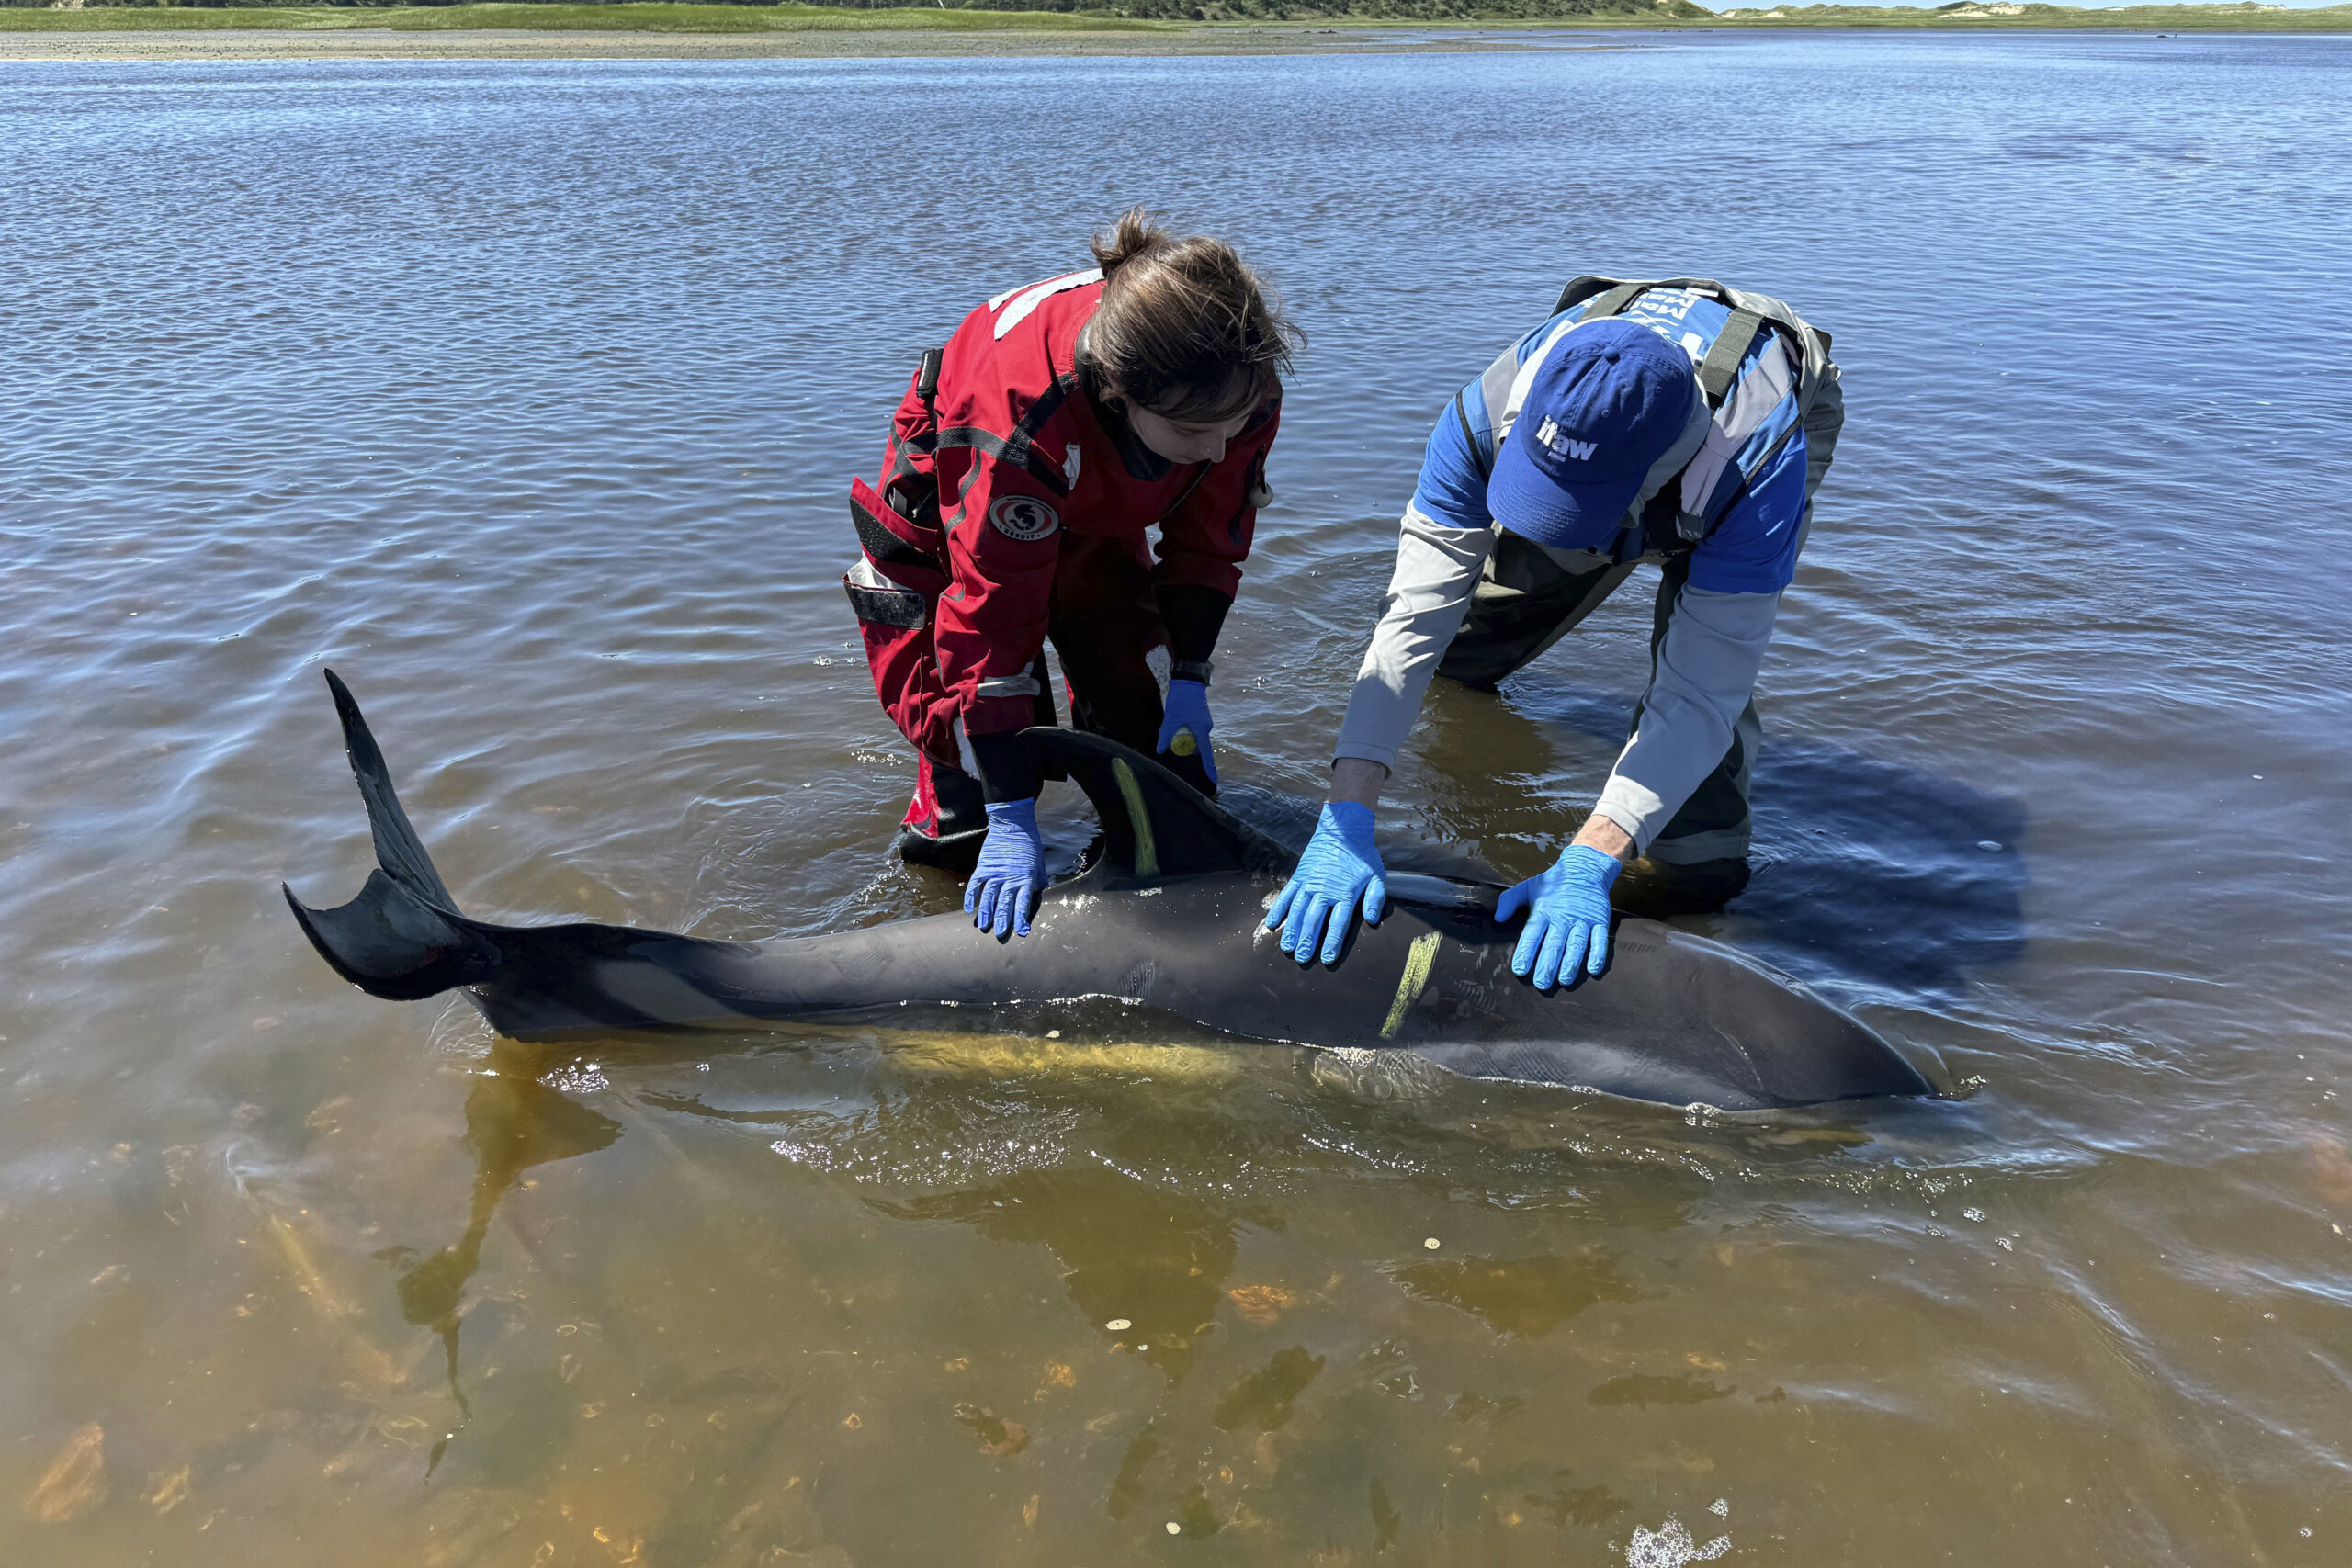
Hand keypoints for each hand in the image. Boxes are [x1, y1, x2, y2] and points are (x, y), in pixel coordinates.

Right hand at [966, 799, 1044, 938]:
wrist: (1013, 825)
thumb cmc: (1029, 846)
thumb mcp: (1039, 866)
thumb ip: (1035, 883)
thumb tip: (1033, 899)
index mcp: (1026, 878)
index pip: (1023, 902)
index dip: (1021, 918)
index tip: (1022, 932)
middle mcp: (1010, 877)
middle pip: (1005, 902)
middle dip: (1002, 920)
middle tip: (1000, 934)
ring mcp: (995, 872)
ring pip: (988, 896)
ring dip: (986, 912)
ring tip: (983, 926)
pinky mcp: (983, 866)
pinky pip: (975, 884)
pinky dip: (970, 897)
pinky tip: (968, 909)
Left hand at [1154, 678, 1216, 787]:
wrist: (1188, 680)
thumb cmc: (1181, 699)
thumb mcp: (1170, 719)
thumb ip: (1166, 735)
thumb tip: (1160, 751)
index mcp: (1202, 730)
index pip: (1206, 755)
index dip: (1208, 768)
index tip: (1212, 781)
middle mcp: (1206, 728)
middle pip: (1197, 747)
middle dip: (1185, 748)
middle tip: (1171, 740)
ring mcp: (1204, 723)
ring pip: (1194, 738)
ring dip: (1182, 737)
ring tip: (1171, 724)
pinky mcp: (1200, 718)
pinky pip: (1193, 731)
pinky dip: (1184, 731)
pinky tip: (1175, 721)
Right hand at [1264, 802, 1385, 965]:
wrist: (1343, 829)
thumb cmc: (1362, 855)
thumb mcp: (1377, 876)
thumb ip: (1375, 899)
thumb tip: (1373, 920)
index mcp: (1344, 893)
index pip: (1337, 923)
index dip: (1331, 942)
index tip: (1326, 959)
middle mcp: (1324, 891)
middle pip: (1313, 920)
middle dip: (1307, 941)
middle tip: (1302, 959)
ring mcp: (1309, 883)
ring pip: (1297, 911)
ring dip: (1291, 930)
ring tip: (1287, 948)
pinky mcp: (1299, 876)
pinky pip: (1286, 895)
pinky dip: (1278, 909)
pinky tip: (1272, 923)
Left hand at [1496, 844, 1621, 988]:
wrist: (1585, 868)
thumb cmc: (1554, 882)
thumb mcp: (1529, 886)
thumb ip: (1510, 900)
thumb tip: (1498, 918)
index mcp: (1544, 910)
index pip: (1532, 933)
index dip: (1525, 952)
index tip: (1519, 969)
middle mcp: (1563, 917)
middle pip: (1554, 943)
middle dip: (1547, 964)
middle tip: (1541, 983)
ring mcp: (1582, 920)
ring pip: (1576, 944)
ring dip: (1571, 963)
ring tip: (1564, 980)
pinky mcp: (1599, 920)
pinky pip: (1600, 939)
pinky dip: (1598, 954)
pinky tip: (1593, 969)